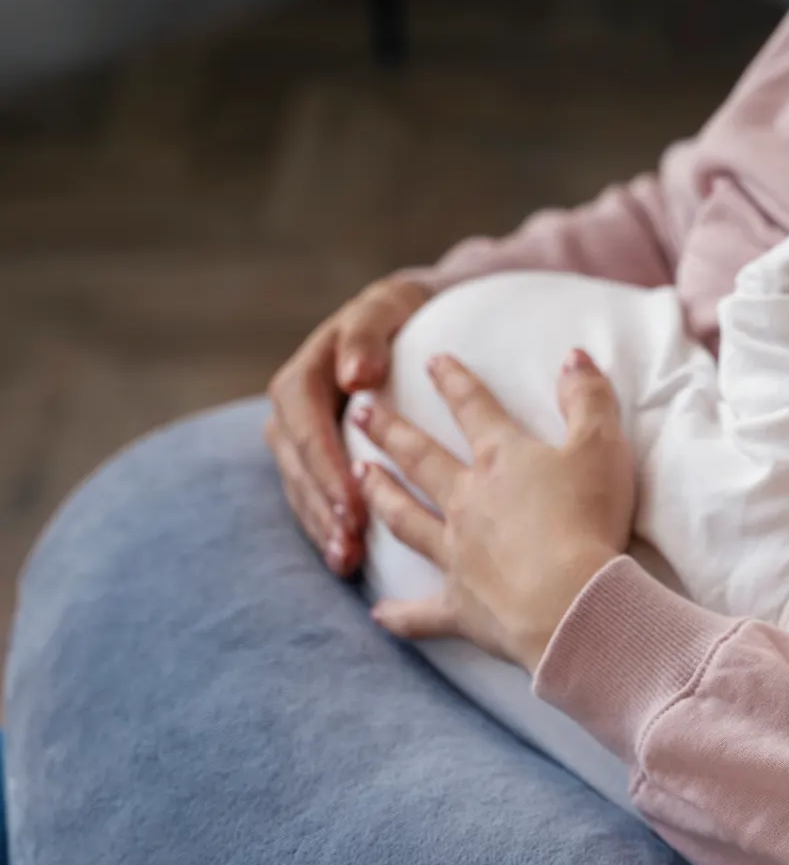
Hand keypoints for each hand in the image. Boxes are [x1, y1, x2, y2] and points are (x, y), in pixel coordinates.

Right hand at [265, 274, 433, 575]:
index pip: (303, 422)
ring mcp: (302, 436)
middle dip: (322, 505)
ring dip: (321, 526)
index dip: (324, 463)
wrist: (416, 317)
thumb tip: (355, 376)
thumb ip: (368, 334)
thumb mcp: (389, 305)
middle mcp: (294, 408)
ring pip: (302, 487)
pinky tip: (347, 560)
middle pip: (298, 463)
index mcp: (305, 373)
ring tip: (347, 560)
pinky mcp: (318, 459)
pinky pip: (314, 497)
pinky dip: (327, 528)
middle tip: (350, 543)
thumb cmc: (406, 311)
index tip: (352, 499)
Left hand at [351, 350, 635, 669]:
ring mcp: (457, 553)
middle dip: (390, 431)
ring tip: (360, 477)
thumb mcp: (602, 446)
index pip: (473, 407)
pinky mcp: (460, 605)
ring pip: (406, 519)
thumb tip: (574, 356)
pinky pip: (421, 612)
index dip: (454, 380)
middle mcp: (467, 500)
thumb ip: (588, 398)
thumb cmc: (588, 519)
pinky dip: (399, 615)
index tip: (431, 360)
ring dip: (381, 497)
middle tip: (359, 412)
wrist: (569, 601)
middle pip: (421, 458)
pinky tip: (377, 614)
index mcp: (501, 459)